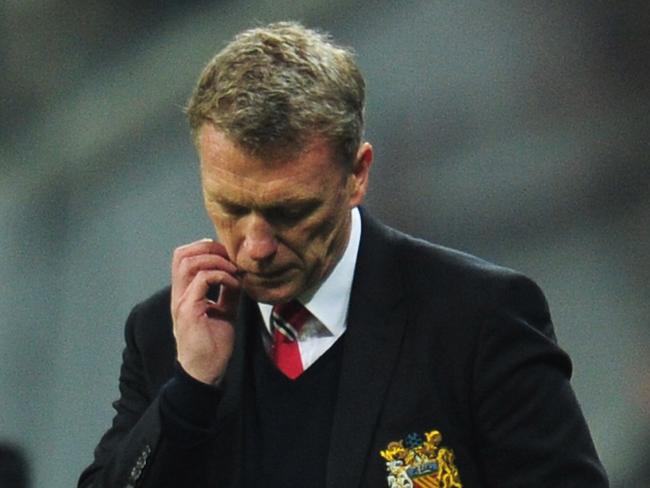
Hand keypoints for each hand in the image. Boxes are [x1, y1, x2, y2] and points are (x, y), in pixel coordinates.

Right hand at [171, 238, 240, 383]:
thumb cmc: (213, 346)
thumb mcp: (224, 312)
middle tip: (231, 256)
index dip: (205, 248)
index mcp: (185, 293)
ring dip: (215, 260)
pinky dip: (221, 275)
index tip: (228, 255)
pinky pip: (202, 279)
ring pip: (188, 262)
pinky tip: (234, 283)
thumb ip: (228, 292)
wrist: (205, 372)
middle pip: (182, 254)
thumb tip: (239, 275)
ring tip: (233, 269)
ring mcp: (182, 301)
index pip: (183, 257)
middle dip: (209, 248)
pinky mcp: (189, 310)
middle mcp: (179, 294)